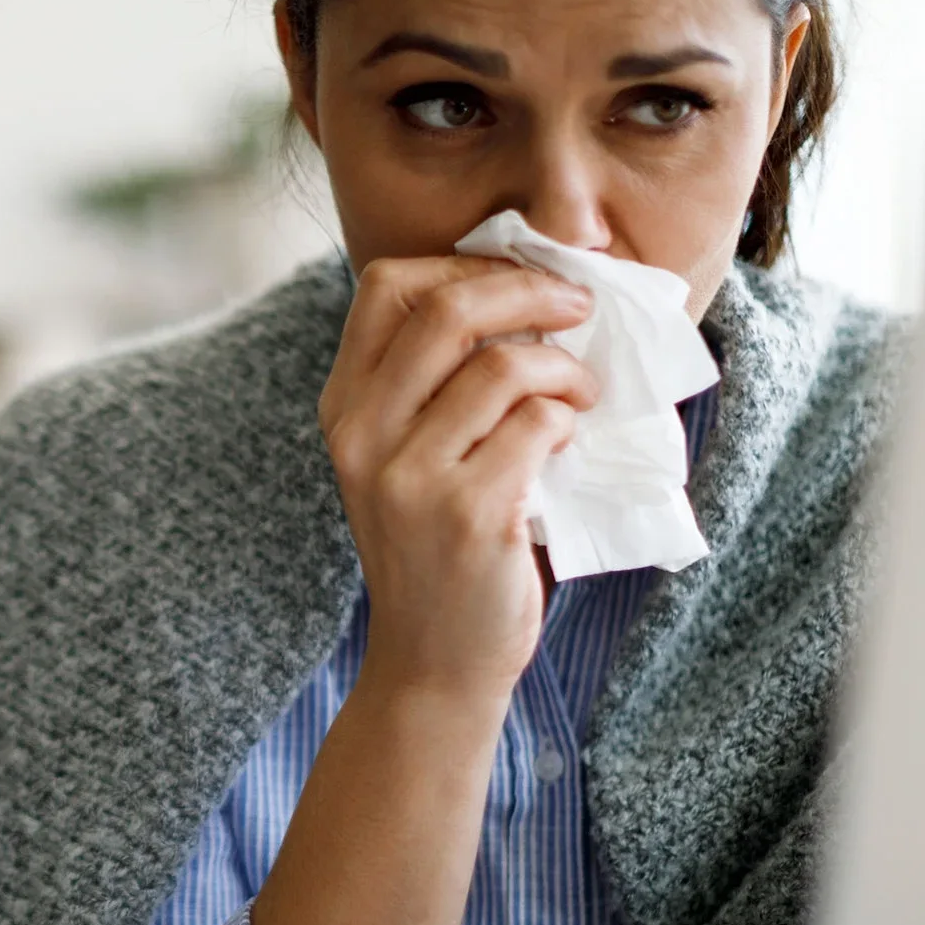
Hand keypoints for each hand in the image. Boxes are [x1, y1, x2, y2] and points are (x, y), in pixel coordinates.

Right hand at [319, 257, 596, 702]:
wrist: (435, 661)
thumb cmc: (440, 548)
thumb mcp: (406, 459)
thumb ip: (434, 385)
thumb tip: (526, 291)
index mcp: (344, 408)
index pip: (384, 285)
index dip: (462, 263)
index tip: (517, 279)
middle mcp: (362, 435)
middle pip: (447, 308)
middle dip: (529, 290)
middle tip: (577, 307)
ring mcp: (409, 477)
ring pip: (502, 366)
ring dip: (563, 368)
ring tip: (581, 394)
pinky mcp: (467, 514)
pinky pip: (536, 426)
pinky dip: (567, 422)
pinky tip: (568, 444)